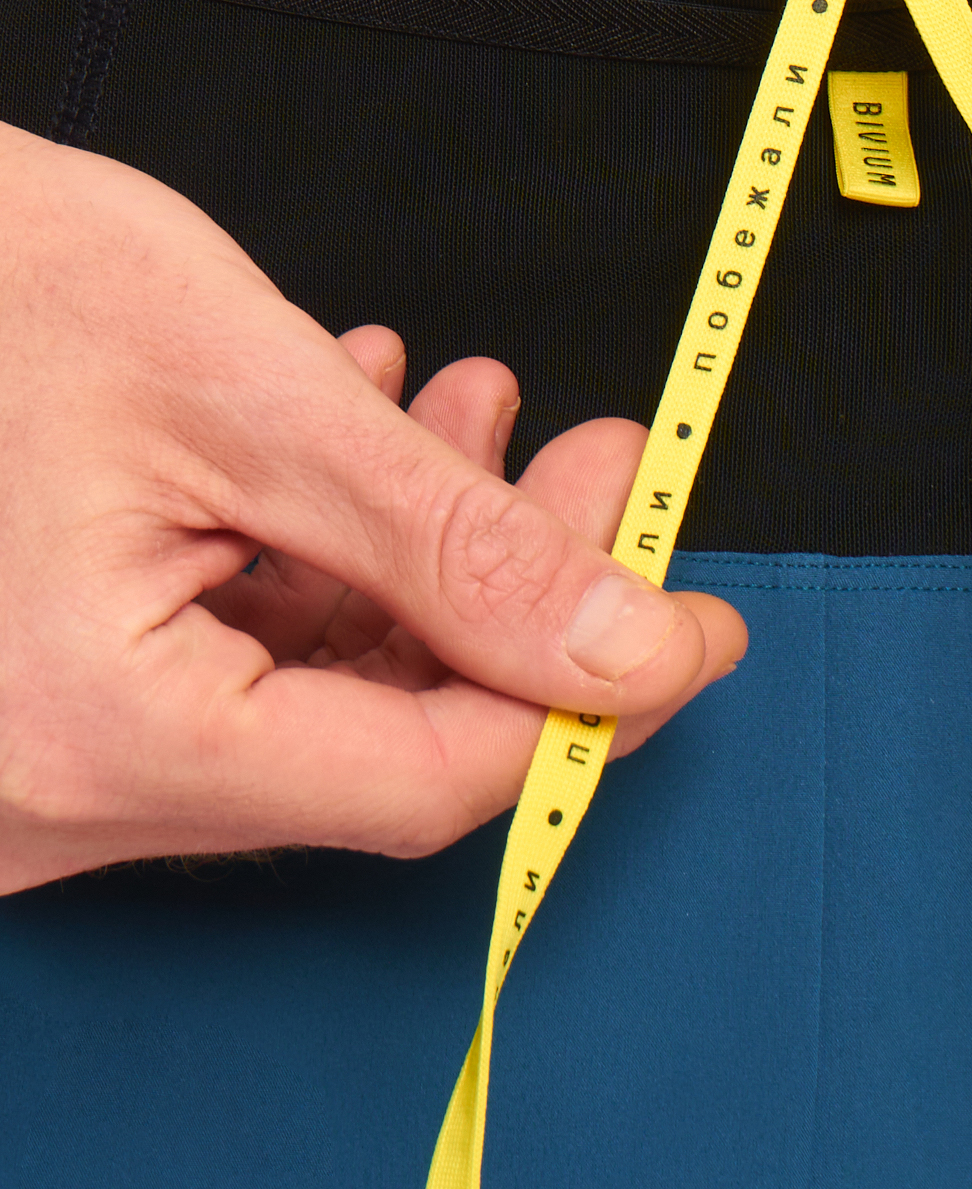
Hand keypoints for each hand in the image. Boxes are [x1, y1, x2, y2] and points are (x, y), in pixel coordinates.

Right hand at [0, 123, 745, 891]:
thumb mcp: (242, 387)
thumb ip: (453, 543)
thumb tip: (626, 646)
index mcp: (96, 737)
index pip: (421, 782)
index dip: (586, 706)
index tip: (690, 626)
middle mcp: (51, 801)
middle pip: (375, 750)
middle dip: (506, 606)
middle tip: (597, 472)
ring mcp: (38, 780)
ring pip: (312, 715)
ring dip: (420, 577)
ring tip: (469, 422)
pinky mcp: (45, 731)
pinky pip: (228, 687)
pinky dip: (320, 582)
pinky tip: (365, 466)